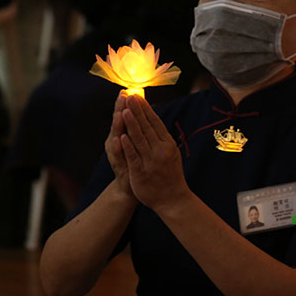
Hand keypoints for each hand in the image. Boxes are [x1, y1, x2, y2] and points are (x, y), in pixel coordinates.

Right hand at [105, 94, 132, 198]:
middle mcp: (116, 142)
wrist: (130, 188)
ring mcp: (116, 155)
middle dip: (120, 109)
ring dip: (117, 126)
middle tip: (122, 96)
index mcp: (122, 134)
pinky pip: (117, 156)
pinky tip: (117, 140)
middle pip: (118, 123)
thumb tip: (140, 105)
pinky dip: (117, 148)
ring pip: (116, 137)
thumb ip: (135, 126)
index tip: (127, 89)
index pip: (123, 115)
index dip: (124, 103)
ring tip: (118, 113)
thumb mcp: (135, 142)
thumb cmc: (134, 162)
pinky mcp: (119, 167)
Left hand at [120, 94, 188, 212]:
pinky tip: (122, 136)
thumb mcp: (170, 152)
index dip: (145, 109)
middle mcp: (161, 150)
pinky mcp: (142, 172)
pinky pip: (134, 157)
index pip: (155, 122)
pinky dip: (128, 146)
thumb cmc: (170, 174)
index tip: (137, 96)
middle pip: (147, 127)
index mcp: (168, 143)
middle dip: (137, 111)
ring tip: (124, 110)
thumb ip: (161, 137)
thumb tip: (152, 119)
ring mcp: (151, 161)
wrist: (173, 199)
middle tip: (129, 96)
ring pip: (140, 139)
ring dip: (132, 124)